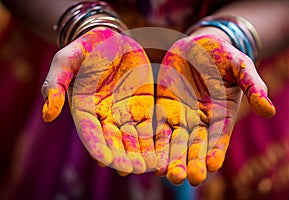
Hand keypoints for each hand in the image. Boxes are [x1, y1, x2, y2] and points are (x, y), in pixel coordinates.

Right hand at [41, 27, 155, 173]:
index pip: (90, 133)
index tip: (108, 162)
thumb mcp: (66, 60)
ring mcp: (124, 112)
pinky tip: (165, 147)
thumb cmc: (86, 49)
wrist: (110, 40)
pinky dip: (156, 136)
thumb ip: (55, 84)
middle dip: (124, 156)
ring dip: (142, 152)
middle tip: (136, 169)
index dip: (98, 148)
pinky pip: (150, 123)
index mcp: (84, 109)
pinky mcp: (142, 104)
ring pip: (134, 137)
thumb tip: (47, 116)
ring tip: (153, 165)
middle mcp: (104, 116)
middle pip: (114, 141)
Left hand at [155, 34, 275, 185]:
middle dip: (190, 162)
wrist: (198, 46)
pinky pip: (157, 126)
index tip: (211, 166)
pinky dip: (153, 140)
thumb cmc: (223, 56)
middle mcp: (200, 121)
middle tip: (186, 178)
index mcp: (221, 115)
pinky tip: (148, 155)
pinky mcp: (163, 108)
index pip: (219, 137)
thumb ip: (253, 86)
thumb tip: (270, 111)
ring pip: (174, 141)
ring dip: (170, 158)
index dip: (215, 151)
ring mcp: (180, 116)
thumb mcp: (240, 67)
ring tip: (166, 174)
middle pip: (195, 145)